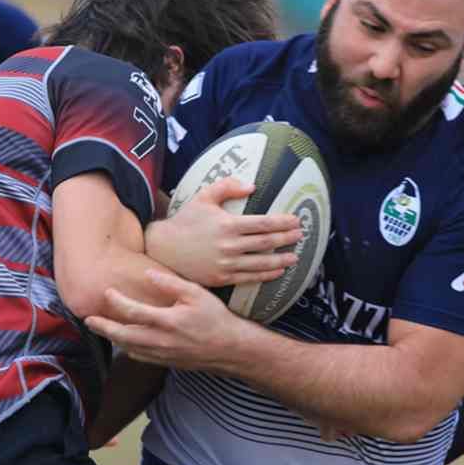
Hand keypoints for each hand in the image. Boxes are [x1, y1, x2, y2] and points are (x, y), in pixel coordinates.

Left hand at [84, 268, 261, 370]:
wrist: (230, 348)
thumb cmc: (215, 318)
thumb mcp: (197, 294)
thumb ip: (171, 284)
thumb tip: (148, 273)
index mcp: (168, 321)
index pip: (133, 311)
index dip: (116, 301)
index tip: (107, 292)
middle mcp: (161, 341)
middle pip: (123, 335)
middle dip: (103, 327)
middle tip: (88, 320)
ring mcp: (162, 354)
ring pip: (129, 348)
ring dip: (113, 338)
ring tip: (101, 329)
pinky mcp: (166, 362)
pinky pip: (140, 357)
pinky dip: (128, 349)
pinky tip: (124, 342)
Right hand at [147, 177, 302, 287]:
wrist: (163, 248)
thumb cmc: (186, 220)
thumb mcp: (204, 197)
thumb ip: (227, 186)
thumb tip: (252, 186)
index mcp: (228, 225)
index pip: (263, 223)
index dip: (283, 222)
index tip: (296, 220)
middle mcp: (229, 245)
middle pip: (266, 242)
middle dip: (287, 239)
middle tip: (301, 235)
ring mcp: (226, 264)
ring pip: (261, 263)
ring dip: (281, 260)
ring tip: (295, 257)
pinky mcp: (222, 278)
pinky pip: (249, 278)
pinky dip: (266, 275)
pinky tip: (278, 271)